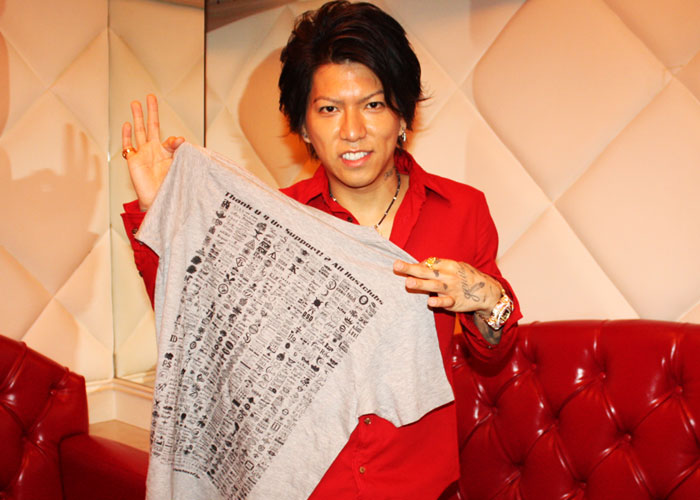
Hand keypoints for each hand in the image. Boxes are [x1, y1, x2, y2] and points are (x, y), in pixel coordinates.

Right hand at [121, 94, 184, 210]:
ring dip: (137, 117)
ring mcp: (143, 154)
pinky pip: (128, 145)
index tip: (178, 140)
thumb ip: (178, 151)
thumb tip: (180, 138)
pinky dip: (127, 134)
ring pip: (139, 131)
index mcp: (167, 153)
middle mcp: (154, 151)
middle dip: (151, 112)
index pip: (170, 140)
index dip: (174, 140)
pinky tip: (127, 124)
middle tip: (151, 97)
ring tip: (135, 103)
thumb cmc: (170, 186)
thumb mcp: (177, 167)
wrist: (158, 200)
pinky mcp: (133, 160)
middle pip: (151, 126)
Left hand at [393, 258, 501, 314]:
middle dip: (410, 268)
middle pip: (426, 271)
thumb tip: (419, 265)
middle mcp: (448, 275)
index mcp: (448, 264)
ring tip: (408, 282)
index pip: (428, 262)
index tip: (404, 269)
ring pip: (433, 285)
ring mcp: (451, 288)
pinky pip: (446, 301)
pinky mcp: (454, 301)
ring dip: (420, 284)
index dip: (416, 265)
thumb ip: (438, 266)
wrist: (487, 291)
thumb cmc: (465, 277)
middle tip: (396, 265)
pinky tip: (430, 301)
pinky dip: (438, 301)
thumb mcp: (454, 267)